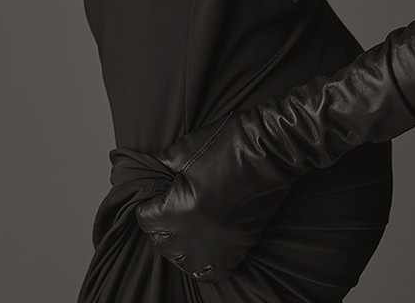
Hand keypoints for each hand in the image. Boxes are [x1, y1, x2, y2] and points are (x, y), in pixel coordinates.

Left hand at [134, 109, 295, 282]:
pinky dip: (203, 263)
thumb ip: (159, 166)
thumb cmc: (230, 142)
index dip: (148, 205)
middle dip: (160, 225)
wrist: (271, 149)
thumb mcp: (185, 148)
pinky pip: (212, 272)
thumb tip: (143, 175)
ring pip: (185, 263)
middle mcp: (199, 234)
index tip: (153, 196)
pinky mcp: (239, 247)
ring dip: (179, 246)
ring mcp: (220, 244)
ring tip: (183, 225)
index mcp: (182, 209)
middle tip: (167, 206)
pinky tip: (202, 243)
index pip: (147, 220)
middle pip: (163, 245)